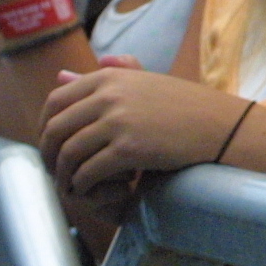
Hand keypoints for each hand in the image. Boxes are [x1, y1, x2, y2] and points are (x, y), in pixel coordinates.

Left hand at [39, 68, 250, 195]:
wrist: (220, 126)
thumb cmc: (184, 106)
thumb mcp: (144, 82)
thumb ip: (103, 77)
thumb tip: (59, 75)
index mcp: (110, 77)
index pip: (56, 101)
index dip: (45, 126)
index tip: (51, 143)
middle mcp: (109, 96)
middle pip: (56, 129)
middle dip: (49, 155)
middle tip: (56, 170)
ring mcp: (118, 122)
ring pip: (68, 153)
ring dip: (64, 174)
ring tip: (72, 184)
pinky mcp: (128, 149)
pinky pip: (87, 172)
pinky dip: (82, 185)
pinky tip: (89, 189)